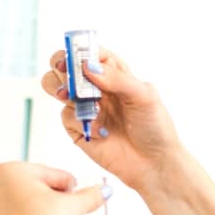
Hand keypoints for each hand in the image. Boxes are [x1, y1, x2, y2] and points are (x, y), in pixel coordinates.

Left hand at [0, 162, 106, 214]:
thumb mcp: (75, 205)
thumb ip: (90, 195)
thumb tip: (102, 192)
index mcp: (9, 172)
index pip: (48, 173)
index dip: (66, 184)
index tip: (74, 191)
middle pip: (31, 190)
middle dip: (50, 199)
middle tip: (67, 209)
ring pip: (20, 211)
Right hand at [42, 48, 180, 192]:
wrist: (154, 164)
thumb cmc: (156, 127)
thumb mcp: (144, 96)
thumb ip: (117, 78)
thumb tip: (88, 66)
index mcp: (114, 74)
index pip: (89, 53)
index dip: (77, 51)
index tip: (74, 58)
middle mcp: (97, 88)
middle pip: (65, 67)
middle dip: (61, 68)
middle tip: (68, 77)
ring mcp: (86, 108)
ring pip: (58, 89)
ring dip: (64, 91)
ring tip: (77, 100)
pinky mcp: (79, 129)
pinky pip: (66, 117)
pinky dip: (80, 121)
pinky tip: (99, 131)